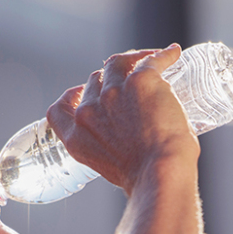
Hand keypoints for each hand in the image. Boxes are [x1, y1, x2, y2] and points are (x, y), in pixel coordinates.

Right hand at [46, 44, 199, 195]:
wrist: (159, 174)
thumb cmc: (144, 179)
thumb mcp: (111, 170)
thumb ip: (110, 153)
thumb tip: (133, 146)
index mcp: (77, 137)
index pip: (59, 109)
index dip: (71, 97)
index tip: (83, 93)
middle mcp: (89, 112)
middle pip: (94, 82)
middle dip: (111, 81)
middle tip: (132, 85)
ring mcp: (112, 93)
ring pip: (118, 64)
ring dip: (134, 60)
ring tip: (153, 61)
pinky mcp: (140, 81)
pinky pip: (150, 60)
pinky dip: (162, 55)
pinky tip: (173, 54)